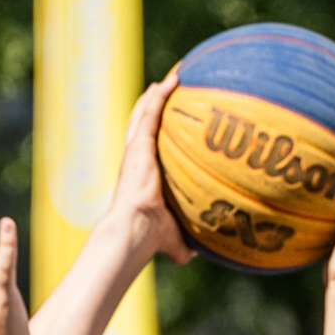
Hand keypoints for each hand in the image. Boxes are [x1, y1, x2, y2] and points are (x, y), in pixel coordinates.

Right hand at [108, 73, 194, 263]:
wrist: (135, 230)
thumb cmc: (151, 237)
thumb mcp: (174, 237)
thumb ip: (184, 242)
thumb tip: (199, 254)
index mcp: (141, 177)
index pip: (146, 150)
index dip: (152, 135)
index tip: (165, 124)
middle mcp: (136, 160)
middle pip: (141, 126)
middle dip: (151, 107)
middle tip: (163, 91)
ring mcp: (135, 151)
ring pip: (143, 115)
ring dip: (155, 96)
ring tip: (170, 80)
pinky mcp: (138, 145)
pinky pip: (149, 113)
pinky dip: (159, 96)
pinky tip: (171, 81)